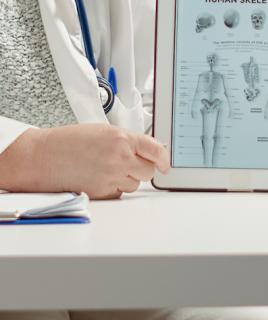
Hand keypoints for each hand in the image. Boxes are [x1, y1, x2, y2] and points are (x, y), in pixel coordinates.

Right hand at [0, 124, 169, 199]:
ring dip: (128, 178)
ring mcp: (110, 177)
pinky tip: (100, 178)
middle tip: (130, 163)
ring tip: (109, 168)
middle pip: (148, 170)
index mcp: (121, 138)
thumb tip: (146, 149)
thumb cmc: (69, 142)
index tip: (166, 163)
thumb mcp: (103, 131)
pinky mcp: (100, 192)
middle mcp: (119, 158)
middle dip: (143, 168)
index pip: (155, 149)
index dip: (164, 158)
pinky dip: (115, 188)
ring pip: (135, 184)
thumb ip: (127, 140)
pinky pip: (119, 193)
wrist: (42, 157)